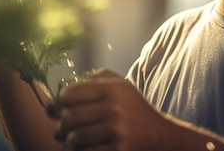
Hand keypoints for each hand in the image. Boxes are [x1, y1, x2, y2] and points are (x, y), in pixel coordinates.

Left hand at [56, 69, 175, 150]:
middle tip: (64, 127)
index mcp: (111, 89)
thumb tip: (65, 84)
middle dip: (62, 124)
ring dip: (71, 140)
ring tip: (74, 138)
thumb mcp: (120, 85)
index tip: (65, 105)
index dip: (61, 101)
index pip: (69, 94)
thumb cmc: (134, 108)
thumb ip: (94, 78)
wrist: (162, 135)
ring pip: (75, 138)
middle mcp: (114, 108)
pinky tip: (87, 147)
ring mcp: (117, 132)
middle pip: (69, 117)